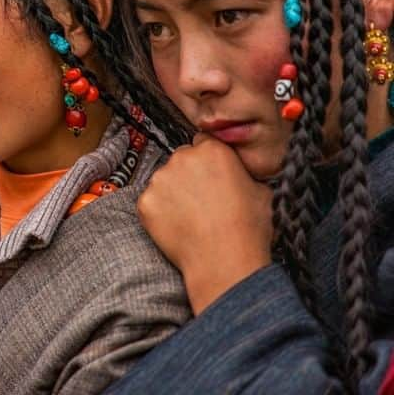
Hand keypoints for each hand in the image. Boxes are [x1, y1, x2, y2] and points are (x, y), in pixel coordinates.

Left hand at [137, 134, 273, 314]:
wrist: (225, 262)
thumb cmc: (247, 230)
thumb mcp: (261, 191)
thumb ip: (242, 174)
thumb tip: (238, 176)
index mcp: (212, 151)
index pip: (203, 144)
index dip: (208, 161)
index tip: (211, 175)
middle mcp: (182, 158)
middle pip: (181, 159)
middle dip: (189, 175)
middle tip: (202, 200)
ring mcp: (160, 180)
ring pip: (164, 180)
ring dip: (173, 192)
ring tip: (192, 217)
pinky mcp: (145, 202)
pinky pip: (151, 202)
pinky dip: (160, 212)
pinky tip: (177, 226)